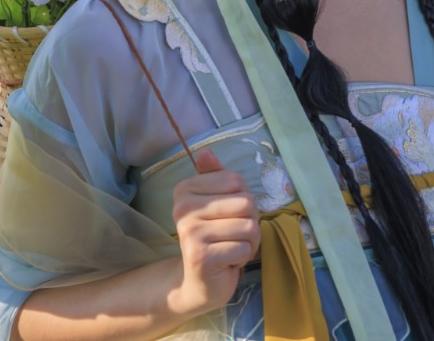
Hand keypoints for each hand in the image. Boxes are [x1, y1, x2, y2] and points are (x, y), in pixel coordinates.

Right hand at [167, 149, 261, 315]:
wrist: (198, 281)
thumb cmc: (213, 236)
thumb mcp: (216, 202)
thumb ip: (214, 176)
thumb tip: (205, 151)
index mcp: (185, 189)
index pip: (236, 180)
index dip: (244, 199)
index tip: (229, 216)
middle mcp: (182, 208)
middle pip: (246, 203)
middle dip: (250, 222)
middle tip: (233, 235)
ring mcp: (190, 233)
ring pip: (249, 227)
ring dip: (249, 242)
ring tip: (231, 248)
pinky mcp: (201, 256)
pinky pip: (243, 249)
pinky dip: (243, 258)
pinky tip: (227, 263)